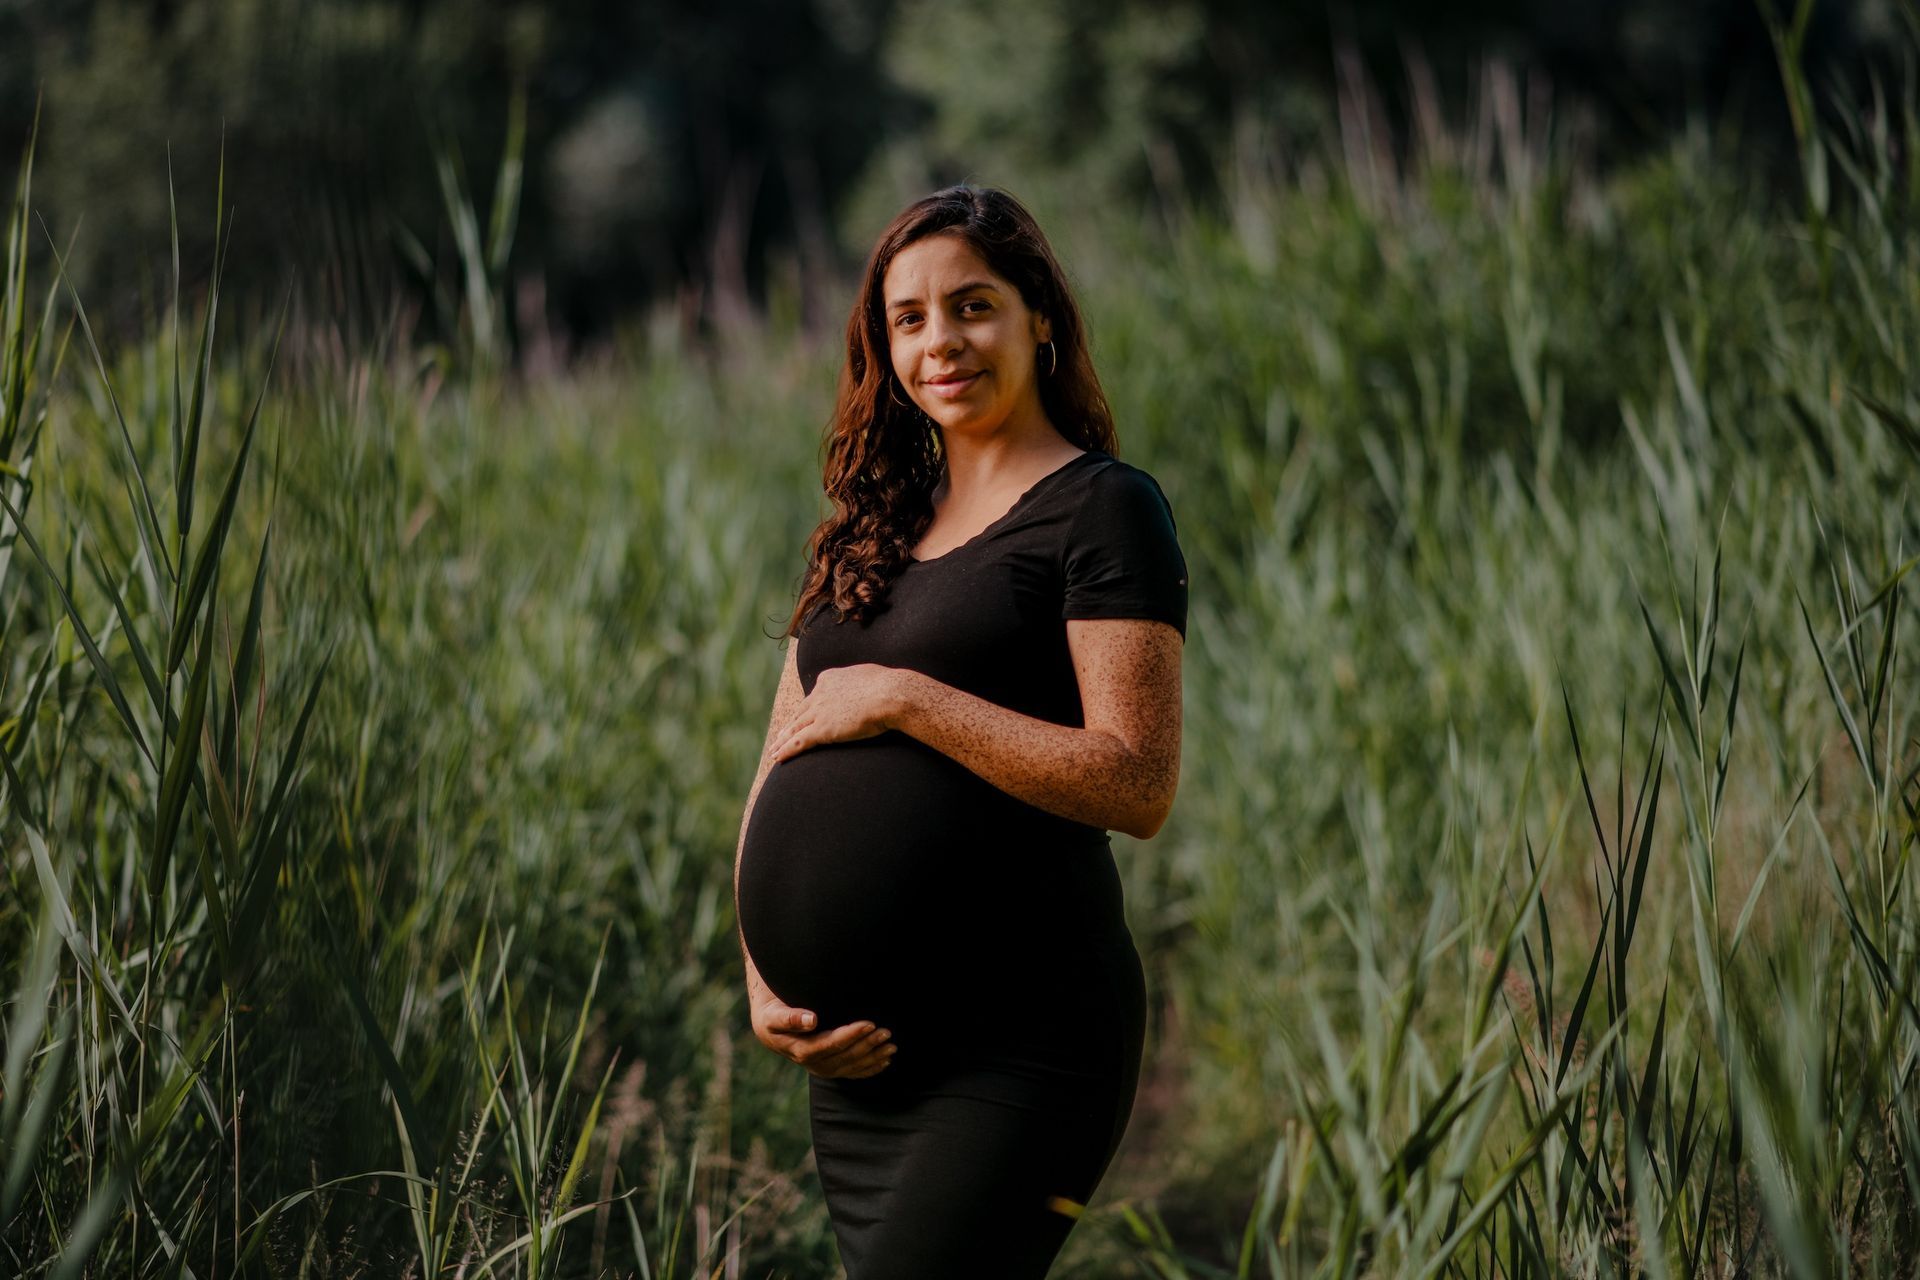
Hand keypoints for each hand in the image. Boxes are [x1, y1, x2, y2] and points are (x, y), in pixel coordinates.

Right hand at [749, 983, 896, 1079]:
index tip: (868, 1023)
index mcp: (801, 1051)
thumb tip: (811, 1020)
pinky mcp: (830, 1068)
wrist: (770, 1028)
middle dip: (867, 1045)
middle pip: (844, 1057)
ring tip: (891, 1046)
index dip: (850, 1036)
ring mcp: (823, 1068)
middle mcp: (813, 1064)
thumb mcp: (773, 1015)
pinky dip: (870, 1068)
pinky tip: (885, 1061)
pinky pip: (852, 1072)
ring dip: (873, 1057)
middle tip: (886, 1032)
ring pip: (852, 1066)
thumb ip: (789, 1017)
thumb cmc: (772, 1016)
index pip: (830, 1044)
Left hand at [766, 664, 916, 762]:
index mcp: (830, 679)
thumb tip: (869, 686)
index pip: (815, 696)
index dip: (808, 709)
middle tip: (781, 735)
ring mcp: (819, 712)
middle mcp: (820, 694)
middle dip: (790, 725)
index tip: (803, 717)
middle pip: (801, 712)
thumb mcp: (871, 677)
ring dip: (783, 741)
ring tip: (775, 750)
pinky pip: (798, 742)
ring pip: (795, 728)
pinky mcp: (822, 729)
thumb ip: (861, 682)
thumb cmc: (890, 686)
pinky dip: (786, 751)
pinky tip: (777, 758)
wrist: (891, 694)